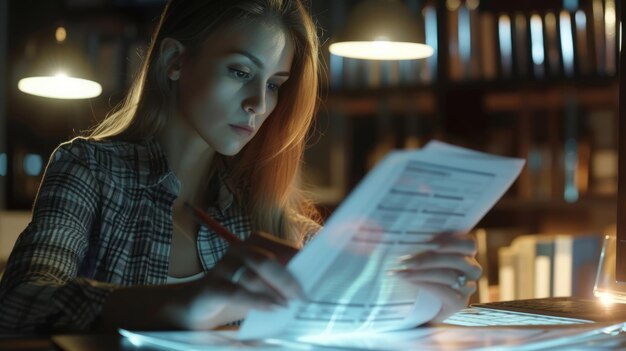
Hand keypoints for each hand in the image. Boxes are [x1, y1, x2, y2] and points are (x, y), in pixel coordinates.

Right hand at [177, 232, 302, 328]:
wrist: (202, 304)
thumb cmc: (242, 291)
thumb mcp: (265, 282)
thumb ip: (284, 279)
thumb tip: (312, 286)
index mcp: (257, 242)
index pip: (284, 249)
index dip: (302, 264)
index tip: (319, 278)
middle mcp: (239, 249)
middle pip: (267, 261)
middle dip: (288, 280)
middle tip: (302, 296)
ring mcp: (224, 266)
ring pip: (252, 276)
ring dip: (273, 292)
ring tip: (287, 305)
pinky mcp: (212, 286)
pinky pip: (235, 292)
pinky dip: (255, 301)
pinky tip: (270, 308)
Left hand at [391, 232, 481, 321]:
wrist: (418, 307)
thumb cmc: (417, 275)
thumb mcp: (418, 256)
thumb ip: (416, 244)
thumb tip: (389, 231)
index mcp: (464, 253)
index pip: (468, 244)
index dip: (451, 240)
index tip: (428, 240)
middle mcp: (470, 269)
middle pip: (457, 259)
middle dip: (430, 258)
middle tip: (405, 260)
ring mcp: (467, 287)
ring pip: (450, 276)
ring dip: (424, 272)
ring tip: (403, 271)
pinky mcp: (459, 303)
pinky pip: (446, 292)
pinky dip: (426, 285)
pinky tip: (411, 281)